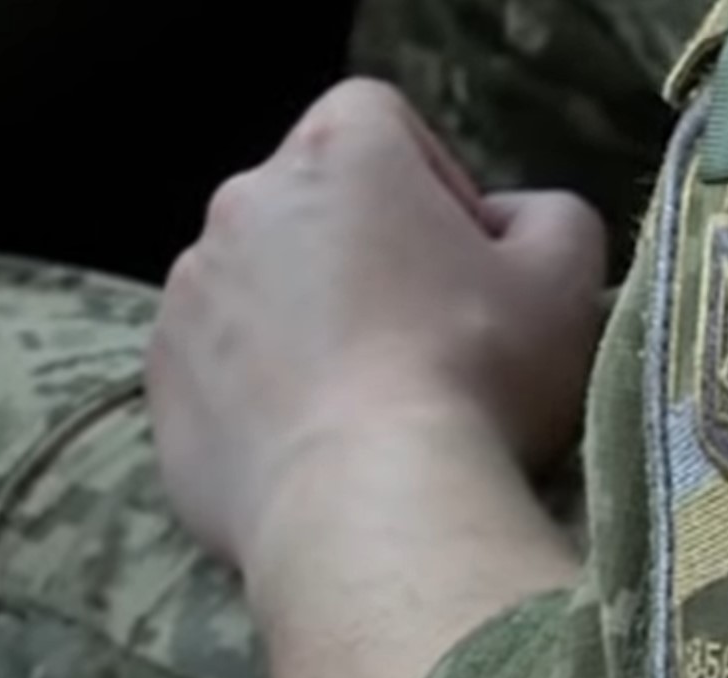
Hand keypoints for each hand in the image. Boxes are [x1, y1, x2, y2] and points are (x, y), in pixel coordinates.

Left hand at [146, 79, 605, 560]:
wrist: (372, 505)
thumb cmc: (476, 372)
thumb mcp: (565, 278)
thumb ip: (551, 217)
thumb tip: (508, 224)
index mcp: (337, 153)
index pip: (379, 121)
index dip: (431, 182)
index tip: (462, 261)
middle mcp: (242, 205)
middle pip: (312, 206)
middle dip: (365, 254)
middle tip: (423, 338)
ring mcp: (188, 297)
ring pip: (259, 288)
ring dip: (307, 322)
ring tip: (364, 402)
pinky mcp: (162, 384)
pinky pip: (219, 367)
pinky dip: (260, 390)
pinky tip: (316, 444)